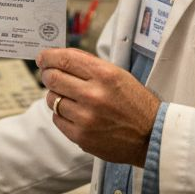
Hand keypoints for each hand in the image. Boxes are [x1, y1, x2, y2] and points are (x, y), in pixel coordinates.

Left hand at [38, 48, 160, 166]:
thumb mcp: (119, 75)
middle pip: (53, 78)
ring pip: (52, 99)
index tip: (43, 57)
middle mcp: (93, 95)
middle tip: (49, 74)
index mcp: (105, 75)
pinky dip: (62, 114)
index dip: (48, 57)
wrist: (151, 136)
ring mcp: (86, 118)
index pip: (64, 59)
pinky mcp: (81, 137)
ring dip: (56, 95)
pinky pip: (57, 119)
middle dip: (48, 74)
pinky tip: (74, 113)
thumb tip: (60, 56)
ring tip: (69, 97)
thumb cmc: (135, 103)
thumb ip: (89, 65)